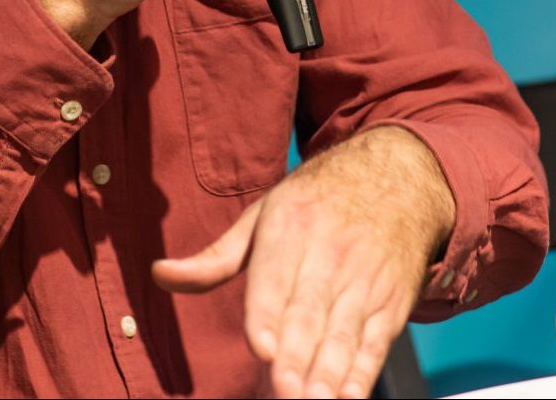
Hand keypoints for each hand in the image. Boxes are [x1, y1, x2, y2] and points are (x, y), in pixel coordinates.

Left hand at [152, 127, 455, 399]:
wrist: (395, 178)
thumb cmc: (314, 203)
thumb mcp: (262, 215)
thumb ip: (214, 258)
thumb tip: (160, 275)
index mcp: (290, 229)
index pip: (274, 278)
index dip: (267, 314)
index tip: (259, 346)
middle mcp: (329, 255)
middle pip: (309, 314)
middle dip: (296, 356)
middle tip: (283, 389)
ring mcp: (364, 281)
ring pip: (343, 334)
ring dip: (329, 374)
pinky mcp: (391, 303)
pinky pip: (375, 342)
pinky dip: (364, 372)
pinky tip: (351, 396)